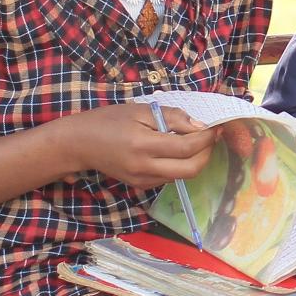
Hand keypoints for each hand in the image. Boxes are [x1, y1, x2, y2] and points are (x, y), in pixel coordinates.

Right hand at [46, 103, 221, 189]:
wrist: (79, 143)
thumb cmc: (108, 120)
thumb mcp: (140, 110)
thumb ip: (172, 117)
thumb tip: (200, 126)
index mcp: (144, 146)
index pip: (187, 147)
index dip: (207, 137)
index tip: (216, 126)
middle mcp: (145, 168)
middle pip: (191, 169)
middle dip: (207, 153)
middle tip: (210, 136)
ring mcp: (143, 180)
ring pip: (183, 176)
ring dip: (196, 160)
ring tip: (195, 140)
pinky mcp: (141, 185)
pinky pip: (170, 178)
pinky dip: (180, 165)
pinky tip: (175, 150)